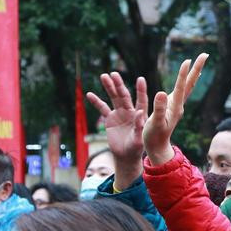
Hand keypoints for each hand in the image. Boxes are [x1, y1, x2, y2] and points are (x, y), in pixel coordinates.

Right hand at [88, 72, 147, 186]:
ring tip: (104, 76)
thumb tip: (140, 112)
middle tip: (114, 74)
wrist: (125, 156)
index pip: (140, 100)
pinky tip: (89, 94)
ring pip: (113, 98)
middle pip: (124, 95)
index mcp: (139, 115)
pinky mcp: (110, 119)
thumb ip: (139, 125)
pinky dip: (96, 101)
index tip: (140, 79)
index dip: (140, 90)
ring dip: (109, 87)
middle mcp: (129, 111)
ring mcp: (119, 114)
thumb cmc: (135, 148)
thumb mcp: (138, 138)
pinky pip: (102, 108)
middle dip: (119, 85)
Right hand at [142, 54, 208, 165]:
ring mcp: (177, 105)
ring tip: (199, 61)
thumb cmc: (154, 136)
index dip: (184, 74)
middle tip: (205, 54)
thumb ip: (158, 109)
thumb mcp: (155, 123)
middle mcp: (179, 104)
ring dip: (193, 72)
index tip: (188, 60)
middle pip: (190, 83)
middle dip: (197, 68)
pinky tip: (186, 78)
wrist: (158, 147)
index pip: (181, 87)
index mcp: (175, 107)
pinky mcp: (172, 106)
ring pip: (187, 86)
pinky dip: (186, 81)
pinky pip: (182, 90)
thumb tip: (162, 92)